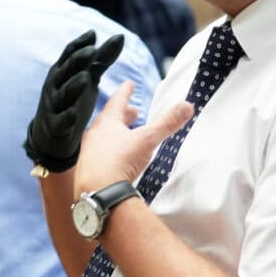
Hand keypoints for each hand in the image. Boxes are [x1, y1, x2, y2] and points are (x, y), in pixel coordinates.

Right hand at [23, 30, 125, 171]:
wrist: (49, 133)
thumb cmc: (71, 99)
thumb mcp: (86, 77)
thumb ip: (101, 59)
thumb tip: (120, 36)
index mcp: (62, 72)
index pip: (69, 54)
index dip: (79, 44)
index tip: (92, 34)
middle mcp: (54, 86)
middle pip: (65, 71)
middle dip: (76, 61)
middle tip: (91, 51)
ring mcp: (52, 105)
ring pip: (62, 94)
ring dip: (73, 86)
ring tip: (86, 78)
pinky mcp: (54, 126)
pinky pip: (60, 121)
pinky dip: (66, 117)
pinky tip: (74, 114)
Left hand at [75, 81, 193, 191]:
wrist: (98, 192)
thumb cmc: (119, 161)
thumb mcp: (147, 139)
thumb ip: (166, 123)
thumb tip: (186, 105)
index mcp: (106, 123)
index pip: (117, 101)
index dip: (125, 92)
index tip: (129, 84)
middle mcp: (94, 134)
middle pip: (109, 119)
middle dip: (123, 114)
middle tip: (133, 111)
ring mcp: (89, 152)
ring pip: (103, 137)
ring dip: (116, 133)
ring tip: (127, 134)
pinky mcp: (88, 168)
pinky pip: (100, 154)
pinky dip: (110, 150)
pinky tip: (117, 157)